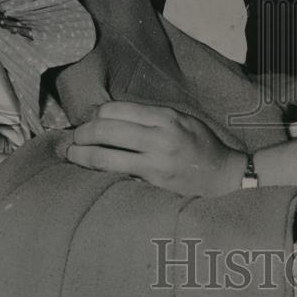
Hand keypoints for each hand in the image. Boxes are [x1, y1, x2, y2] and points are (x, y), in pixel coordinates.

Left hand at [66, 101, 246, 197]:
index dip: (96, 114)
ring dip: (81, 155)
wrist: (224, 177)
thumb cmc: (201, 145)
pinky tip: (89, 172)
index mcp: (166, 118)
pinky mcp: (152, 186)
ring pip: (104, 157)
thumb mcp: (182, 119)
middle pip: (105, 130)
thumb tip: (110, 115)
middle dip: (82, 134)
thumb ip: (150, 116)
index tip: (90, 119)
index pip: (116, 110)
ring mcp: (155, 165)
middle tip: (74, 138)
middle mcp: (159, 139)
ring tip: (72, 154)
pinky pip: (116, 176)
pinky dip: (98, 172)